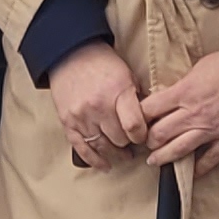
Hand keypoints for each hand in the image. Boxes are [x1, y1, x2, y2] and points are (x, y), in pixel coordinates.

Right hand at [49, 44, 149, 169]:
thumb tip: (151, 120)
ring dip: (115, 153)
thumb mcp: (127, 74)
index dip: (142, 136)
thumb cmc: (102, 63)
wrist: (69, 53)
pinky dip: (94, 160)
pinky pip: (82, 148)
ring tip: (123, 154)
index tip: (144, 136)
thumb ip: (137, 98)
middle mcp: (98, 106)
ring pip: (102, 146)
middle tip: (133, 141)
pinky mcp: (68, 122)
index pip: (134, 127)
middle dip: (128, 142)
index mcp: (117, 92)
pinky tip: (105, 165)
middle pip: (119, 139)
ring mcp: (81, 116)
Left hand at [140, 49, 218, 168]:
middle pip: (158, 134)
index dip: (138, 118)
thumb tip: (167, 97)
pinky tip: (190, 171)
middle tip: (146, 143)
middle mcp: (193, 114)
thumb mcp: (197, 68)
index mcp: (183, 93)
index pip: (148, 111)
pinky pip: (209, 160)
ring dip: (163, 158)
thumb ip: (181, 86)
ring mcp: (211, 129)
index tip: (136, 121)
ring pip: (178, 151)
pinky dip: (198, 169)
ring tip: (155, 161)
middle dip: (148, 141)